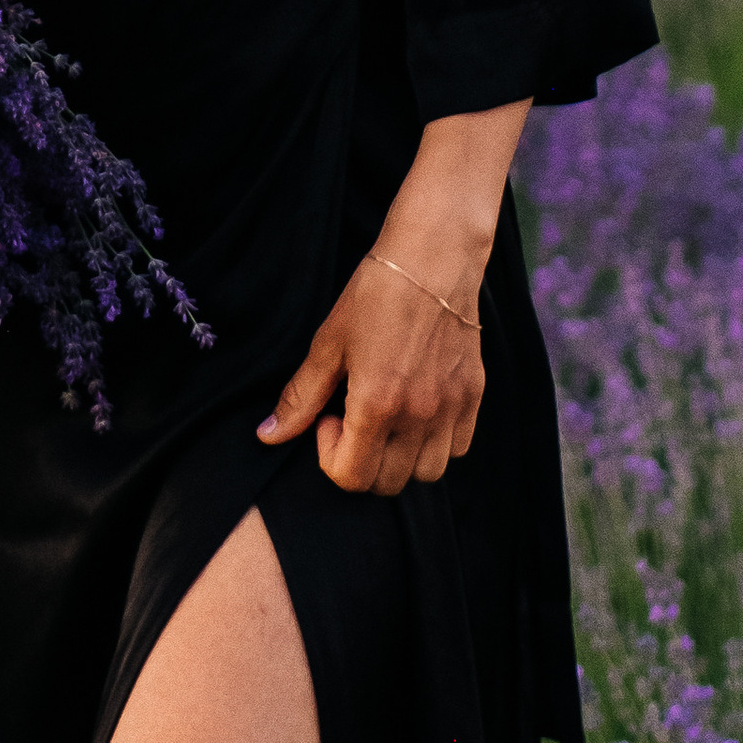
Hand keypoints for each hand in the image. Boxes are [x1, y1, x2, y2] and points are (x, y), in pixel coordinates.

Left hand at [255, 253, 483, 493]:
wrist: (431, 258)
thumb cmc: (375, 294)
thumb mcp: (328, 343)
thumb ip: (301, 396)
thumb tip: (268, 435)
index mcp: (377, 404)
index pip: (351, 478)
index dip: (329, 456)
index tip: (328, 418)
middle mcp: (419, 415)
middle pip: (388, 484)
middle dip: (362, 462)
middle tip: (354, 418)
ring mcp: (452, 408)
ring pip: (427, 473)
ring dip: (401, 458)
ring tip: (388, 418)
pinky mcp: (474, 396)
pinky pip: (458, 447)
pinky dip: (436, 443)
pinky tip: (418, 409)